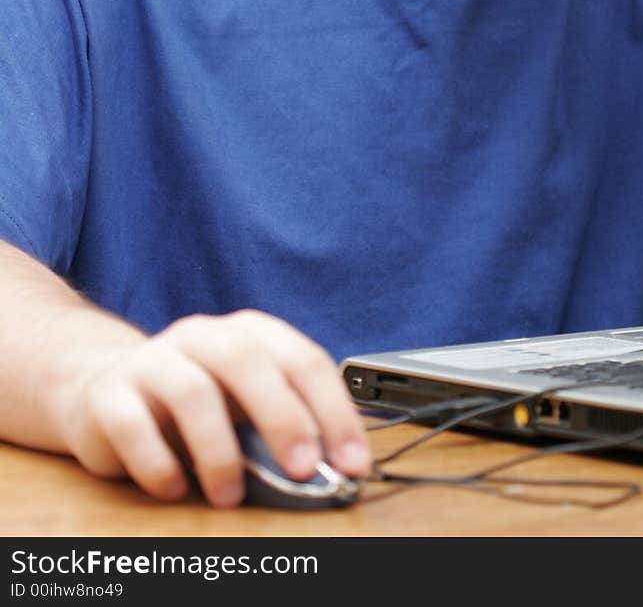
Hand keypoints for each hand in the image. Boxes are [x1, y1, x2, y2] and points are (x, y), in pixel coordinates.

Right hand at [53, 310, 370, 505]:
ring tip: (229, 496)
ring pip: (191, 391)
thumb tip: (328, 468)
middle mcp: (201, 335)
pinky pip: (133, 425)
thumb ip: (281, 426)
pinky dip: (158, 464)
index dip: (333, 409)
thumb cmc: (195, 401)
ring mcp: (152, 360)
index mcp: (247, 333)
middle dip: (282, 416)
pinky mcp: (108, 395)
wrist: (103, 386)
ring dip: (218, 451)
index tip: (352, 459)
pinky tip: (174, 488)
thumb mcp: (242, 407)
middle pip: (246, 359)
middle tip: (303, 468)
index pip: (301, 359)